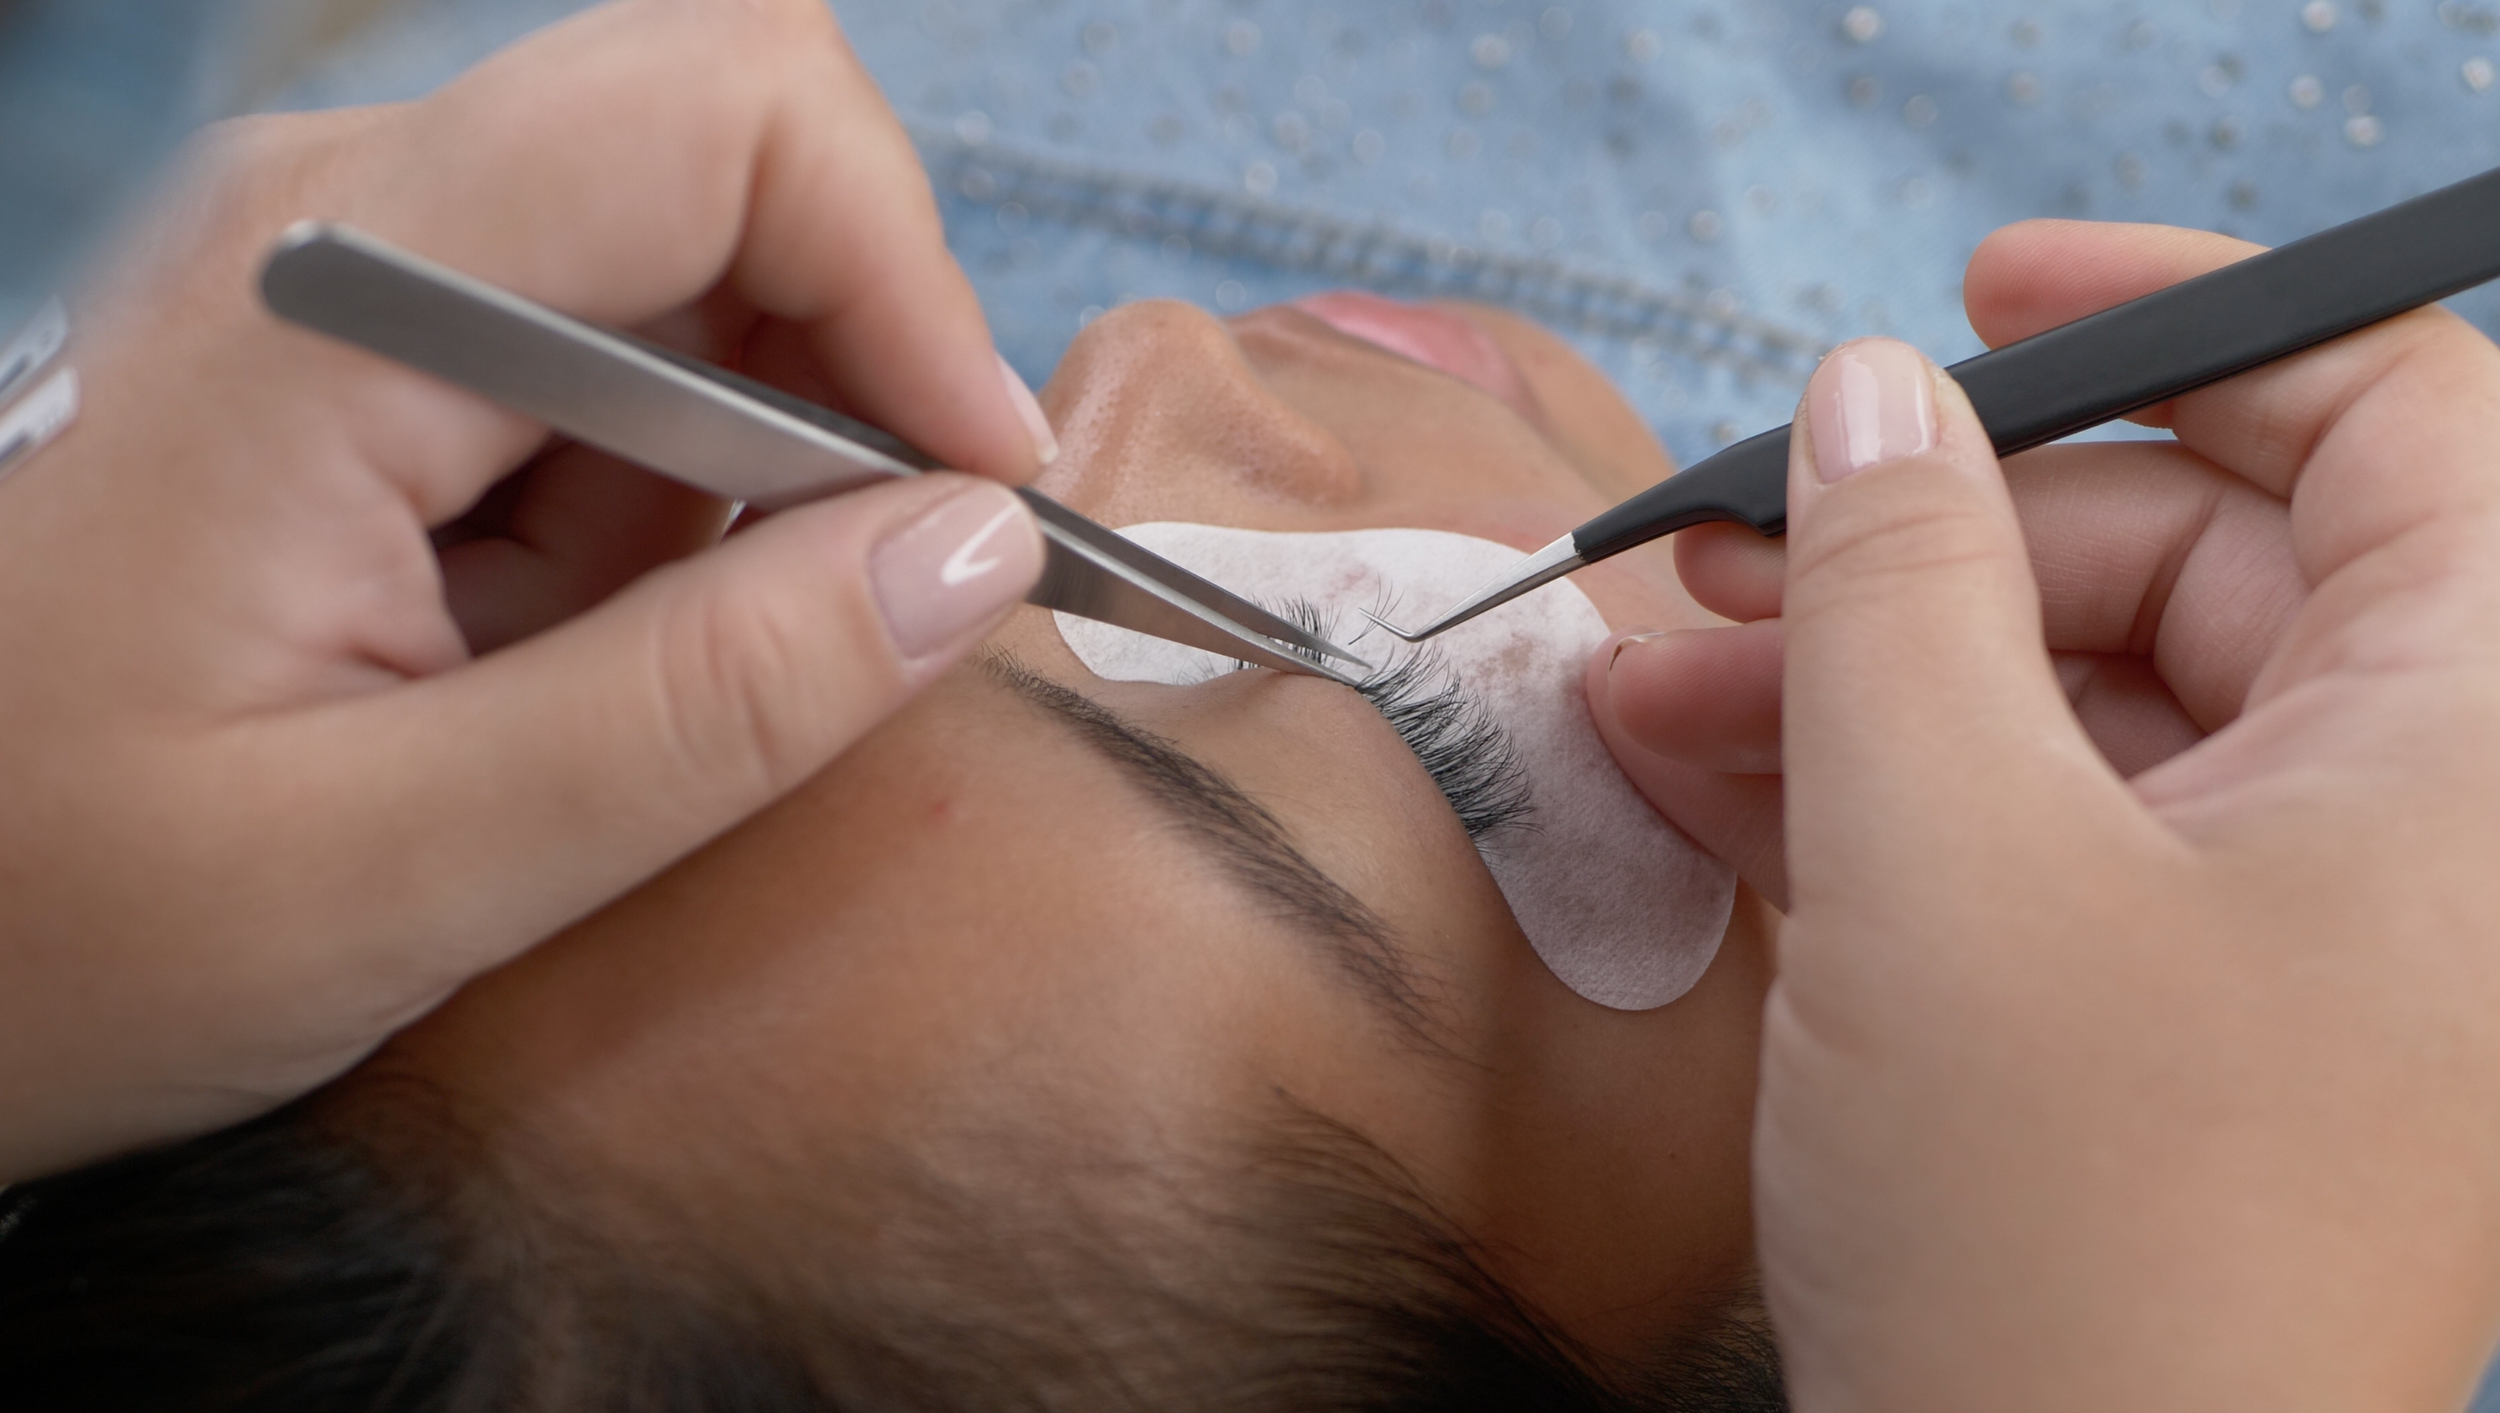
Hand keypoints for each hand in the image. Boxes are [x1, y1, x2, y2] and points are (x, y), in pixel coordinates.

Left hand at [0, 0, 1050, 1179]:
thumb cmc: (45, 921)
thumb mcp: (396, 870)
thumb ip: (708, 707)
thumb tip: (975, 549)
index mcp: (334, 295)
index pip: (725, 114)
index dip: (906, 277)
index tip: (978, 491)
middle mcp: (348, 223)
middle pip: (733, 154)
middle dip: (857, 366)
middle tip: (859, 594)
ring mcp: (363, 276)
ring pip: (702, 262)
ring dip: (765, 456)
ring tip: (650, 665)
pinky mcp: (385, 354)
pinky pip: (628, 360)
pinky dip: (684, 498)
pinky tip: (579, 647)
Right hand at [1623, 231, 2499, 1407]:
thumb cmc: (2072, 1245)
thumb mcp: (1945, 854)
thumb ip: (1898, 585)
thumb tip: (1868, 401)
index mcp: (2477, 752)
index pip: (2386, 416)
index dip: (2178, 326)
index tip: (1974, 302)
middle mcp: (2425, 831)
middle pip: (2194, 565)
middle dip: (1938, 543)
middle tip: (1734, 546)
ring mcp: (2301, 940)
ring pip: (2088, 713)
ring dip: (1864, 679)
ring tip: (1656, 683)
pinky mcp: (2181, 1025)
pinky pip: (2046, 842)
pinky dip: (1884, 799)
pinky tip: (1705, 781)